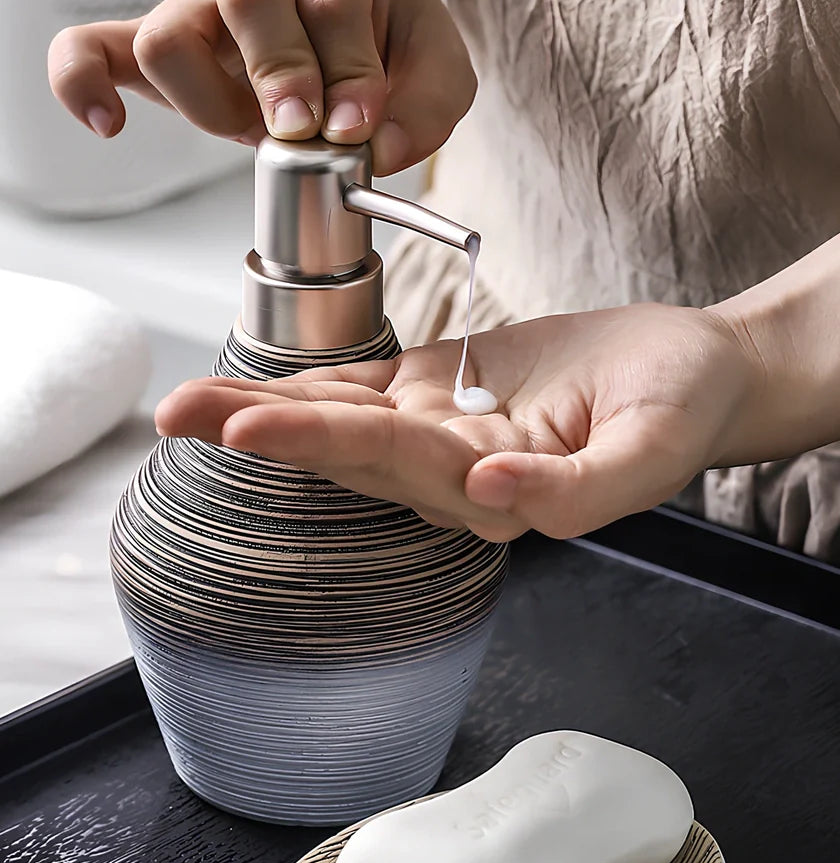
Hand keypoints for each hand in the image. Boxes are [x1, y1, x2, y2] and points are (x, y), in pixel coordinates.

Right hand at [46, 0, 474, 175]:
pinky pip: (90, 48)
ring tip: (252, 129)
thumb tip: (377, 147)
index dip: (345, 68)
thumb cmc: (382, 29)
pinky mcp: (153, 41)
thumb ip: (428, 102)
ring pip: (167, 39)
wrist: (341, 2)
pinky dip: (82, 85)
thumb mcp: (432, 59)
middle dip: (277, 74)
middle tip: (299, 126)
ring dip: (210, 107)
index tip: (357, 125)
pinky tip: (110, 124)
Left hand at [154, 304, 761, 541]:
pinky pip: (359, 391)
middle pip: (341, 449)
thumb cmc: (679, 407)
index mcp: (493, 489)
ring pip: (336, 422)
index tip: (250, 426)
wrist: (686, 373)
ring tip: (185, 404)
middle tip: (177, 414)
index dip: (320, 439)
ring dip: (260, 412)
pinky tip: (246, 388)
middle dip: (258, 431)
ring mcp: (434, 433)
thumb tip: (492, 487)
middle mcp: (448, 472)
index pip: (393, 461)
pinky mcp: (433, 396)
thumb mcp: (654, 448)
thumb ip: (579, 487)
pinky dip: (303, 386)